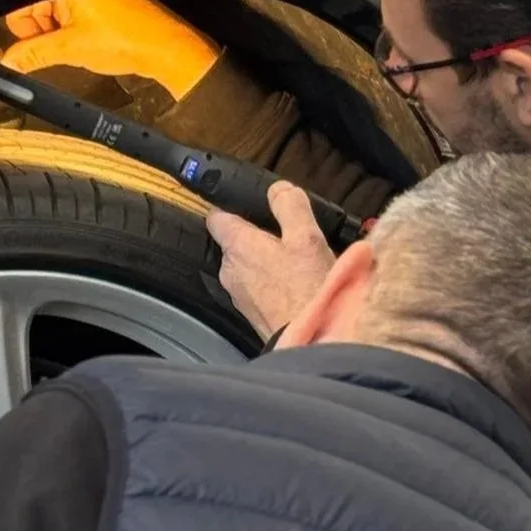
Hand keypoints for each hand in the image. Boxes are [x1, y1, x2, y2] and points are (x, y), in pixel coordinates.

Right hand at [1, 0, 219, 99]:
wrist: (164, 48)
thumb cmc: (127, 39)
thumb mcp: (70, 49)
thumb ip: (33, 54)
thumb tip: (9, 60)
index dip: (22, 25)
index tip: (28, 46)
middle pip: (35, 5)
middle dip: (41, 30)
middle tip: (58, 47)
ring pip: (53, 13)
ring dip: (57, 33)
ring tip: (76, 45)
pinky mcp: (100, 1)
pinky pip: (72, 15)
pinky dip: (72, 31)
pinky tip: (86, 42)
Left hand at [205, 181, 335, 338]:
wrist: (313, 342)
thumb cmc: (308, 292)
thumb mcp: (306, 237)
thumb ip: (289, 205)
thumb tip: (278, 189)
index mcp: (237, 246)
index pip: (216, 216)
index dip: (230, 206)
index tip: (248, 205)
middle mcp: (229, 271)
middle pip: (234, 242)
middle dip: (255, 237)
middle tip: (286, 235)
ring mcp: (239, 296)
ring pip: (246, 267)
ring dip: (265, 263)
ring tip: (295, 264)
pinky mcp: (252, 315)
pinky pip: (257, 290)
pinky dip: (271, 285)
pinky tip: (295, 286)